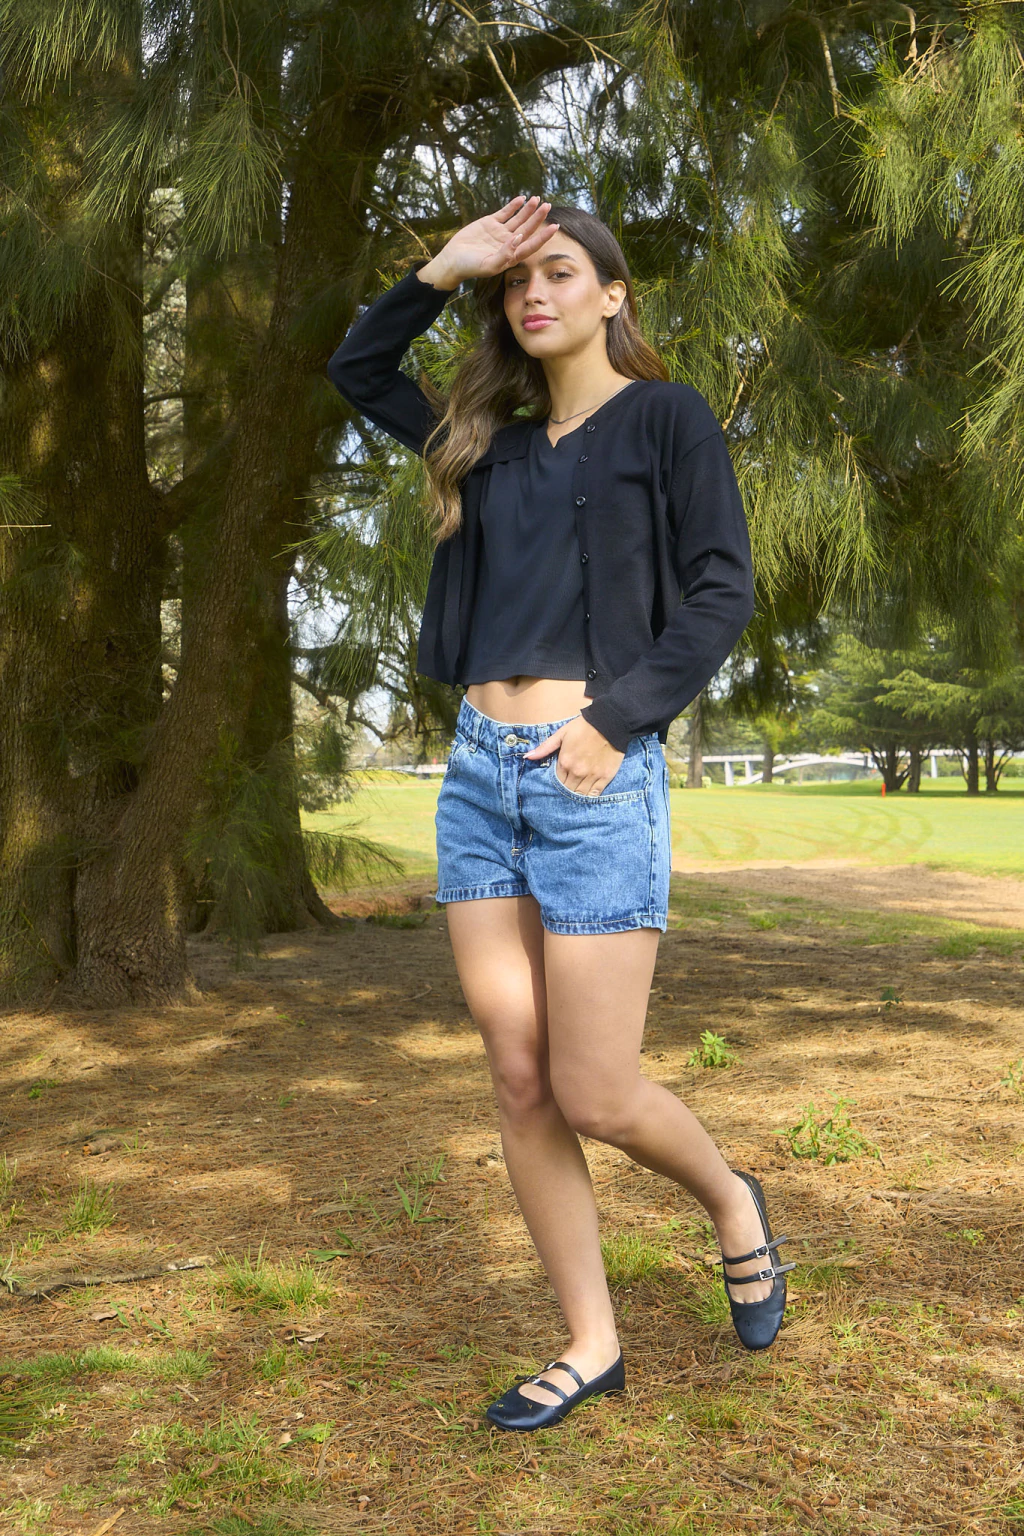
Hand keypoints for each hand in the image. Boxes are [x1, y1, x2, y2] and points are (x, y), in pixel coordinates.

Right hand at [422, 195, 559, 286]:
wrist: (452, 260)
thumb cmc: (470, 267)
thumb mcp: (488, 265)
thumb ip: (505, 254)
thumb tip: (519, 238)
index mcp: (511, 255)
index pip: (531, 244)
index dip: (544, 236)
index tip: (555, 227)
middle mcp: (508, 243)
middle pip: (527, 229)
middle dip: (538, 218)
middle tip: (548, 206)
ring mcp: (499, 232)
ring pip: (518, 219)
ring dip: (528, 210)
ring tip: (537, 199)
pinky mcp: (489, 223)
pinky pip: (505, 212)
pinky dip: (513, 206)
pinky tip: (522, 199)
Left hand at [523, 715, 625, 796]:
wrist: (610, 722)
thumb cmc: (583, 727)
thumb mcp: (561, 734)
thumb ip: (545, 748)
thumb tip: (527, 757)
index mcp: (565, 762)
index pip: (556, 782)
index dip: (556, 784)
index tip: (557, 784)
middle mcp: (577, 772)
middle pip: (567, 791)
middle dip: (565, 792)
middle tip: (565, 791)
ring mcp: (592, 775)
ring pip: (580, 795)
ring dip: (576, 796)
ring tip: (574, 796)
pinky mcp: (605, 777)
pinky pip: (595, 794)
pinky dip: (589, 797)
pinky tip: (586, 796)